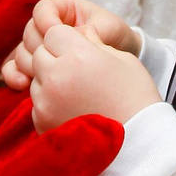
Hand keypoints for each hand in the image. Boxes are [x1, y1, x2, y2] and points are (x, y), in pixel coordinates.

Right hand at [1, 0, 140, 91]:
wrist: (119, 65)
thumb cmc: (115, 38)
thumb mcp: (112, 29)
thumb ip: (96, 30)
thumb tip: (78, 36)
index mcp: (64, 9)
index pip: (43, 9)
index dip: (47, 21)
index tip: (62, 36)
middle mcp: (47, 26)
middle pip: (29, 32)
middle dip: (39, 47)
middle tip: (56, 61)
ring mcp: (39, 48)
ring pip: (21, 51)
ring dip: (28, 64)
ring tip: (43, 76)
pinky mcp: (35, 67)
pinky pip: (14, 68)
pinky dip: (14, 76)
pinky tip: (22, 85)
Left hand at [30, 22, 160, 129]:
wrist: (139, 143)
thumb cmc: (136, 98)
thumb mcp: (122, 59)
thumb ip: (95, 41)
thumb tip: (80, 32)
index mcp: (78, 56)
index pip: (53, 33)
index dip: (65, 38)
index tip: (79, 49)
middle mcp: (56, 77)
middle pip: (39, 54)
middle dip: (54, 57)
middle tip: (77, 71)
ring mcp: (46, 103)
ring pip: (36, 79)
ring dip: (50, 81)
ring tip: (77, 93)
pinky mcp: (42, 124)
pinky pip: (36, 104)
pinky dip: (49, 104)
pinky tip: (73, 110)